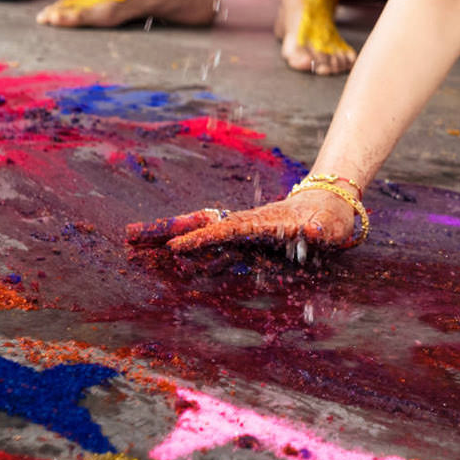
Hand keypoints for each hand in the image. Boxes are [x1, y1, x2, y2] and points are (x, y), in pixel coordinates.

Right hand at [127, 192, 362, 260]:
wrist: (329, 205)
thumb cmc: (331, 218)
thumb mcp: (331, 225)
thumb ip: (323, 229)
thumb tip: (316, 230)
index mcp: (262, 223)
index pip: (226, 231)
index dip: (202, 239)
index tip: (177, 246)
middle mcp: (244, 224)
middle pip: (199, 225)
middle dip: (165, 230)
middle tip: (128, 236)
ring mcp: (241, 231)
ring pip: (199, 233)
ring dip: (168, 237)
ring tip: (133, 243)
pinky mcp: (243, 238)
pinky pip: (210, 245)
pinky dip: (187, 247)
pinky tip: (166, 255)